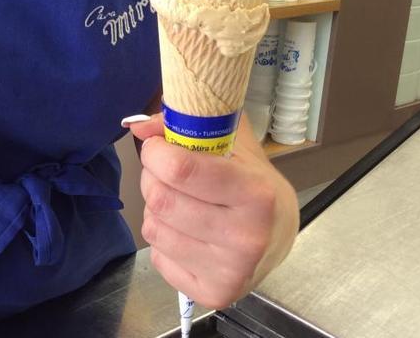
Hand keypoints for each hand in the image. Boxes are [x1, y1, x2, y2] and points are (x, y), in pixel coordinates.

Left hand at [126, 113, 298, 308]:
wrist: (280, 235)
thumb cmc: (253, 183)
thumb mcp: (232, 143)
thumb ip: (190, 125)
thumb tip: (138, 128)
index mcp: (255, 194)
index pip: (180, 170)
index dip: (156, 153)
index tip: (158, 147)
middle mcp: (245, 237)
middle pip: (161, 199)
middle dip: (152, 178)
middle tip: (165, 173)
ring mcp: (229, 271)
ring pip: (154, 228)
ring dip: (156, 209)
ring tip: (179, 203)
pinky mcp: (212, 294)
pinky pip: (157, 256)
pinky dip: (163, 239)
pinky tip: (186, 232)